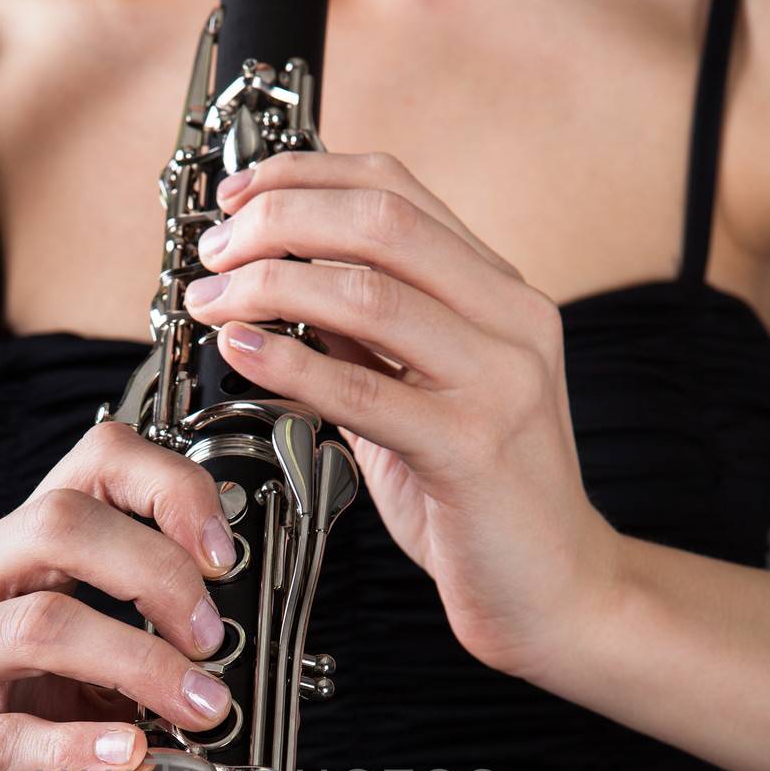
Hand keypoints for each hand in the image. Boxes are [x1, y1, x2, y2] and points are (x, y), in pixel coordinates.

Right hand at [0, 422, 235, 770]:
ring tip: (200, 706)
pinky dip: (85, 744)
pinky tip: (134, 753)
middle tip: (212, 638)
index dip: (168, 488)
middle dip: (161, 572)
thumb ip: (124, 649)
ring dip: (142, 662)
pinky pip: (12, 738)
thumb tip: (228, 646)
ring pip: (42, 625)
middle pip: (60, 525)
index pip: (87, 463)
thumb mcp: (59, 682)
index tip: (222, 553)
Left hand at [184, 150, 621, 681]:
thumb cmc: (483, 503)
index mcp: (502, 297)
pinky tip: (245, 353)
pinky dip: (292, 363)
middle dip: (278, 220)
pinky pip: (366, 389)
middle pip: (380, 222)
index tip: (239, 194)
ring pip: (369, 292)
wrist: (557, 592)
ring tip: (213, 303)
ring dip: (269, 285)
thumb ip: (367, 343)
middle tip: (214, 252)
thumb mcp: (420, 400)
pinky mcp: (473, 448)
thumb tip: (285, 287)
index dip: (306, 178)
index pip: (398, 191)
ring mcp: (500, 381)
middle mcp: (512, 323)